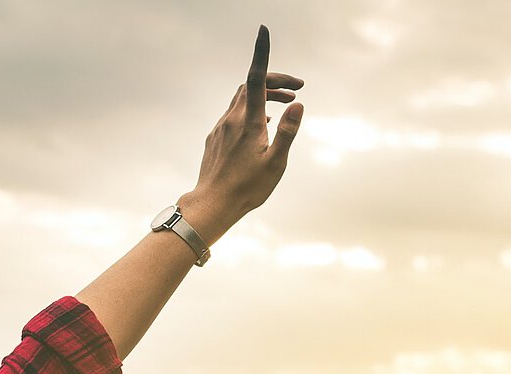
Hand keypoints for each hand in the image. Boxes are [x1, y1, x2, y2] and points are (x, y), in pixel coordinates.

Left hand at [184, 25, 304, 229]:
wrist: (212, 204)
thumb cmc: (246, 188)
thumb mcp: (276, 163)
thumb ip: (288, 132)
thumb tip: (298, 105)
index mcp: (249, 122)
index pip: (256, 78)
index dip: (261, 53)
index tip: (263, 31)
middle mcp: (232, 119)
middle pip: (252, 85)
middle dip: (275, 80)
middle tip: (298, 88)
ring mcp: (221, 128)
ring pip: (243, 98)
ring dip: (265, 94)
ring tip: (287, 103)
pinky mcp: (216, 138)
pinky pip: (235, 113)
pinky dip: (253, 108)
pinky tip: (264, 124)